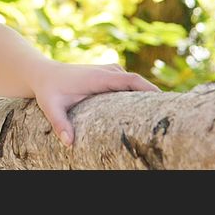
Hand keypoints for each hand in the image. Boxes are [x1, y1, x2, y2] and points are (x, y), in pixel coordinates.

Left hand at [29, 60, 159, 147]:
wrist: (43, 74)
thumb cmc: (48, 91)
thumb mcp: (51, 107)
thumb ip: (60, 124)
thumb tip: (69, 143)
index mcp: (99, 77)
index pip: (130, 80)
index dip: (149, 89)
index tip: (165, 102)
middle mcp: (108, 71)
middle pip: (138, 82)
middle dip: (154, 96)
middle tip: (171, 114)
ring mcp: (110, 71)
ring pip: (135, 83)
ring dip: (147, 95)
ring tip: (163, 114)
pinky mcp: (109, 75)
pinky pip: (130, 83)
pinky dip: (140, 93)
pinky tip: (147, 109)